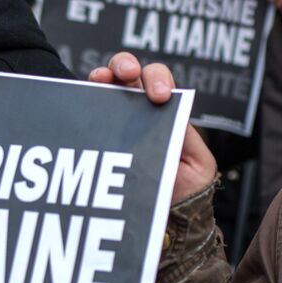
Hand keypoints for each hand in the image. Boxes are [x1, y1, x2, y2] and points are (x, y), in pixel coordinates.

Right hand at [88, 52, 216, 203]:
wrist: (170, 217)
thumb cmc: (188, 188)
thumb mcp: (198, 163)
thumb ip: (187, 138)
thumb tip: (170, 118)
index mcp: (167, 110)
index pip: (159, 80)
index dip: (158, 79)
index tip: (159, 96)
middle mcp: (139, 109)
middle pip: (129, 73)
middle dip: (126, 65)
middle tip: (128, 74)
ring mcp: (116, 119)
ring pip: (106, 85)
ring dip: (103, 74)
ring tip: (101, 78)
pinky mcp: (98, 135)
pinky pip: (87, 111)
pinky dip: (83, 99)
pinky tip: (83, 97)